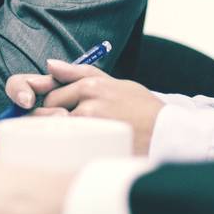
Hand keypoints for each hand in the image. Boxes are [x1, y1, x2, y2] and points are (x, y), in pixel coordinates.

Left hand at [6, 60, 162, 155]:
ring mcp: (90, 125)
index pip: (51, 92)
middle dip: (51, 117)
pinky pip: (68, 144)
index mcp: (91, 85)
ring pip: (56, 128)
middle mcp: (88, 102)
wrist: (165, 132)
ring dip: (58, 132)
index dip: (48, 103)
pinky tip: (77, 148)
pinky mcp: (94, 144)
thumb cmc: (140, 107)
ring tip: (73, 138)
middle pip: (50, 110)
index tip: (53, 110)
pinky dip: (67, 146)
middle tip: (65, 125)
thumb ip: (80, 73)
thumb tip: (50, 64)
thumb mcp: (114, 82)